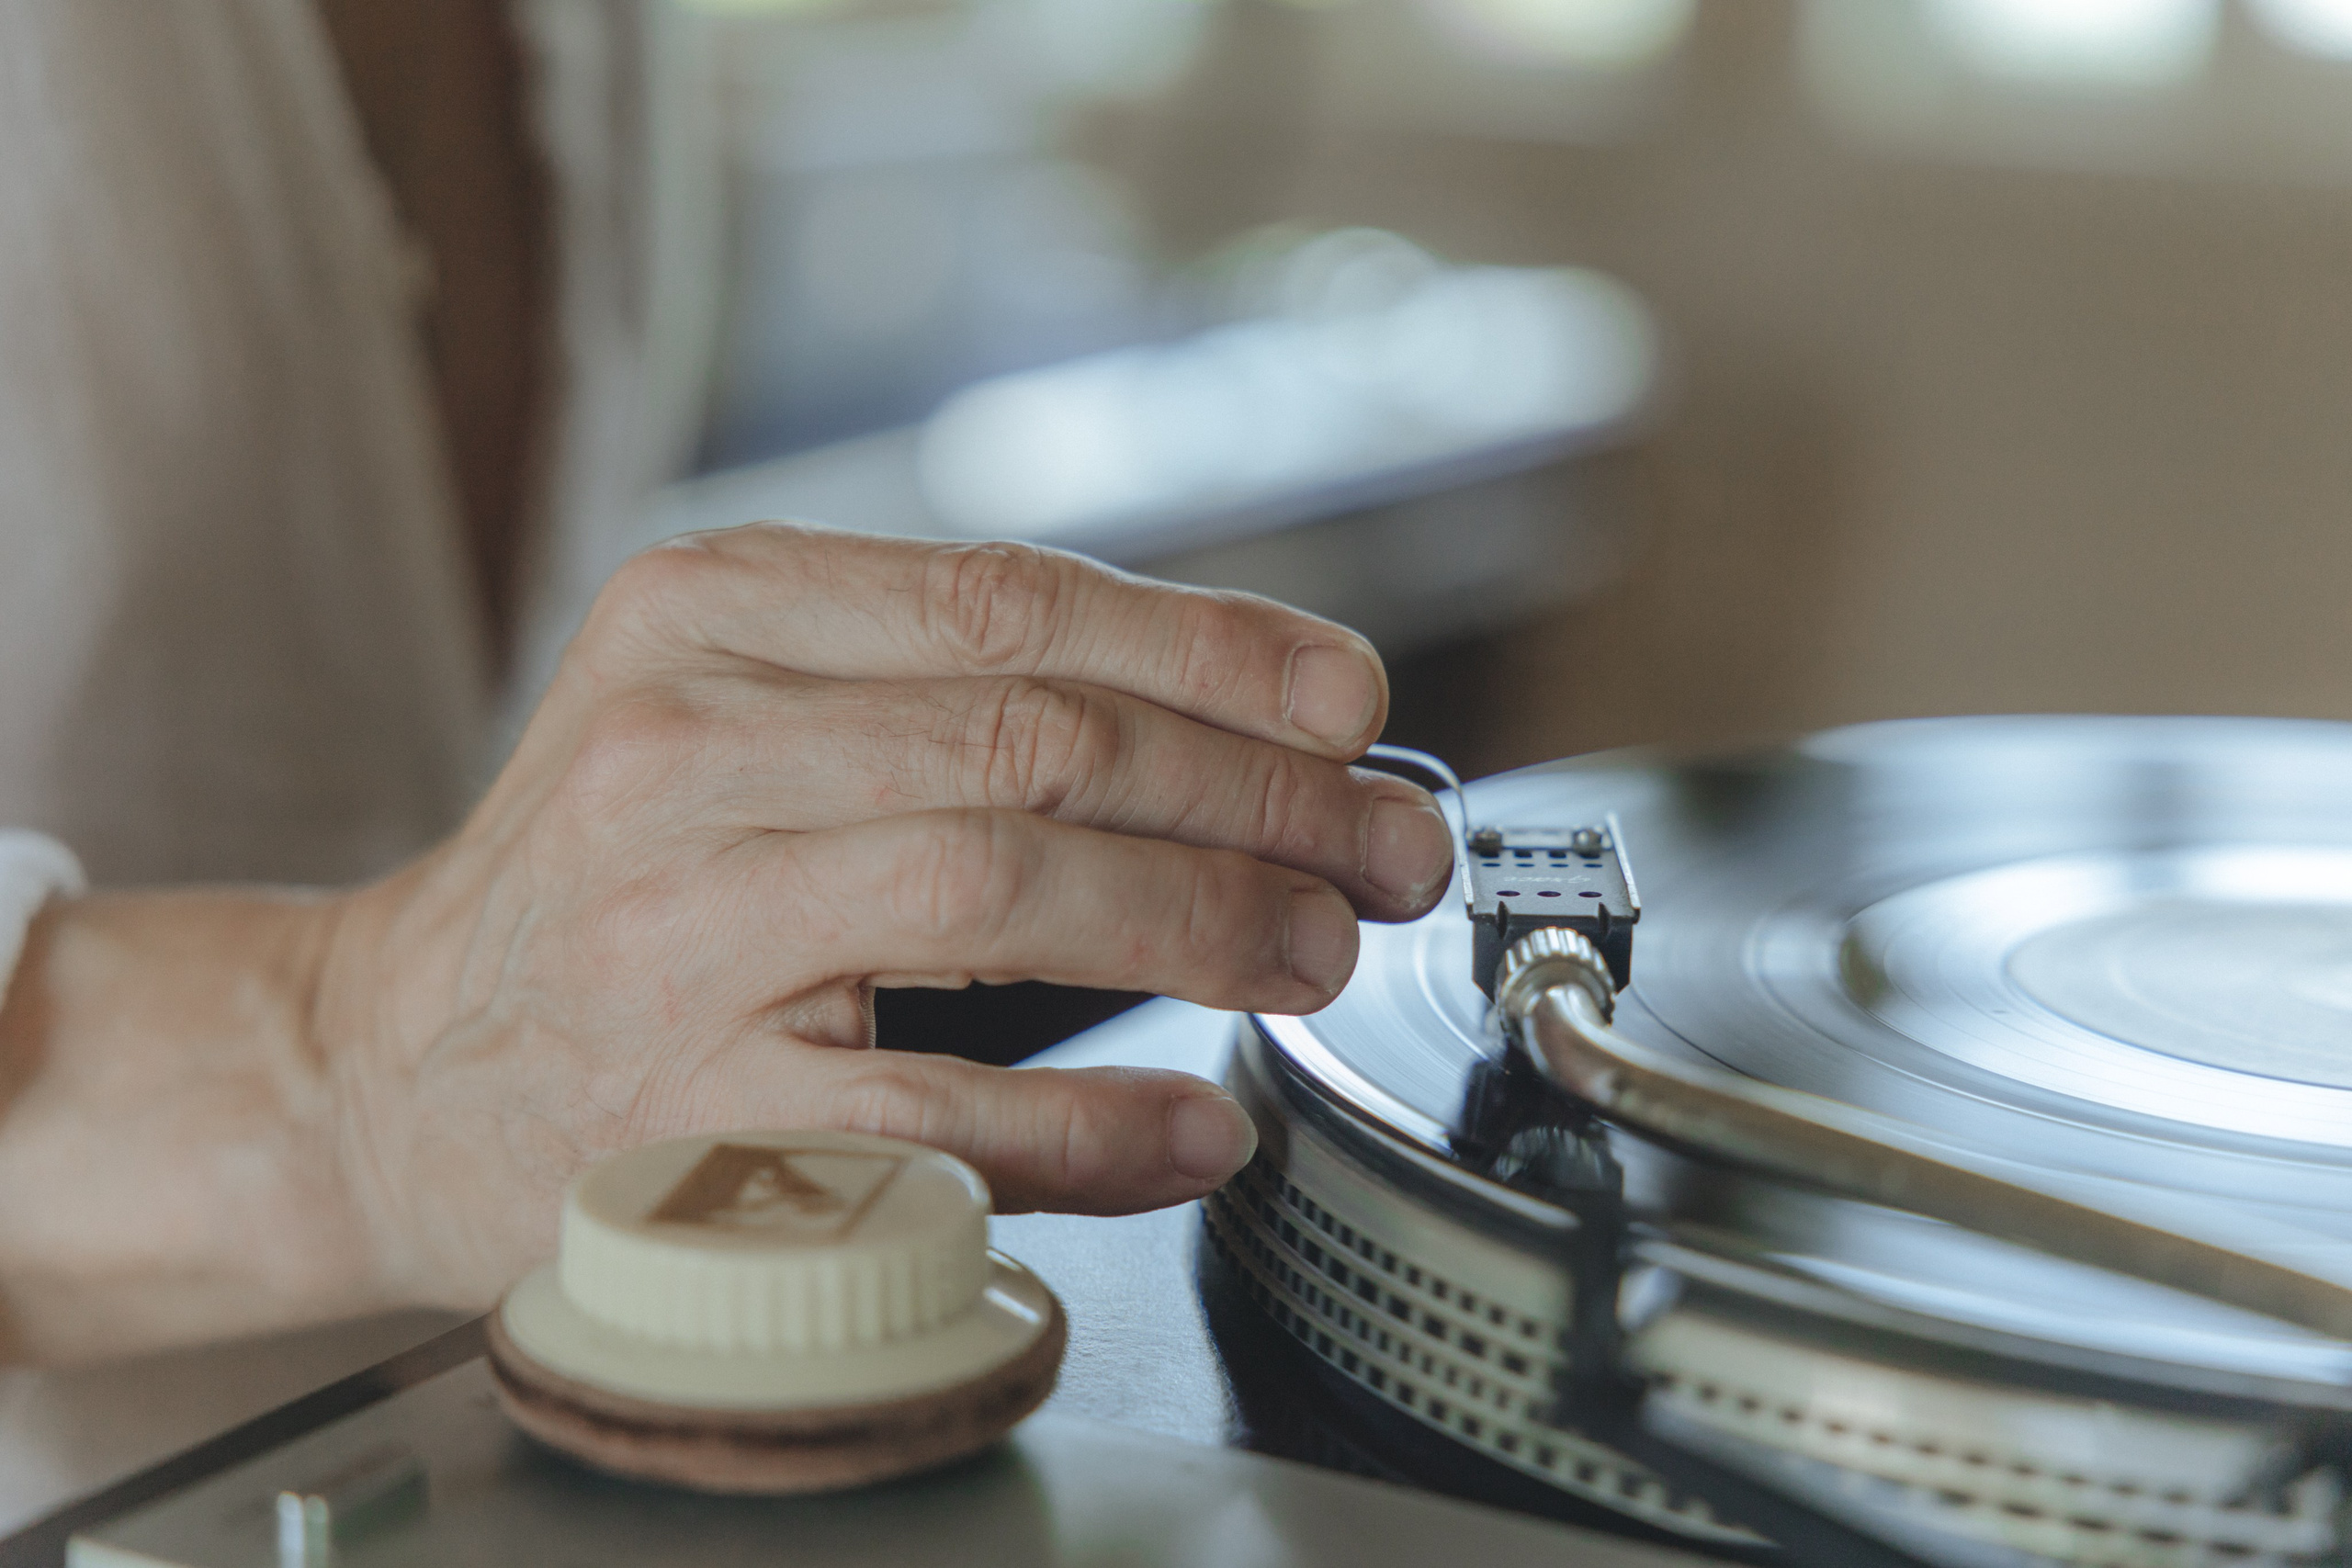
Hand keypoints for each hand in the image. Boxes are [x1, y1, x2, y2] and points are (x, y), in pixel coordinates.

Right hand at [318, 527, 1452, 1309]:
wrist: (388, 1064)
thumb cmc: (606, 882)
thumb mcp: (729, 709)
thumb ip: (934, 689)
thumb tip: (1227, 715)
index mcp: (712, 614)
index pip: (1013, 602)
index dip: (1215, 648)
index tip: (1350, 699)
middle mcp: (685, 746)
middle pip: (1038, 739)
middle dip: (1256, 795)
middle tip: (1384, 847)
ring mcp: (674, 927)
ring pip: (997, 890)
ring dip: (1201, 922)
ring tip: (1317, 953)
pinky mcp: (678, 1106)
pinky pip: (924, 1107)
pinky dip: (1086, 1119)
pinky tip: (1195, 1126)